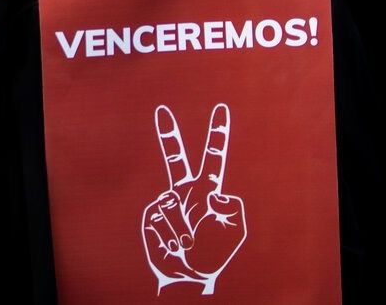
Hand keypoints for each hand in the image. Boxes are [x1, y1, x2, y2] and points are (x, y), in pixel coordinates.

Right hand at [141, 104, 245, 294]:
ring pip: (173, 206)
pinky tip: (174, 246)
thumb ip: (234, 208)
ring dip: (183, 230)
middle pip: (175, 159)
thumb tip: (214, 193)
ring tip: (187, 245)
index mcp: (208, 190)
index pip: (214, 157)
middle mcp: (185, 192)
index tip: (221, 109)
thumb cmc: (213, 255)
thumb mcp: (235, 231)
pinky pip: (161, 219)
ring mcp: (166, 203)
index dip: (217, 134)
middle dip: (167, 135)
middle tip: (161, 110)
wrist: (188, 276)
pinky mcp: (151, 216)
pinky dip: (171, 236)